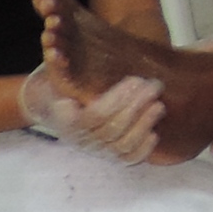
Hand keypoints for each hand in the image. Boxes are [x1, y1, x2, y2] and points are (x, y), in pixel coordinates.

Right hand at [18, 59, 162, 162]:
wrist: (53, 104)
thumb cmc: (62, 84)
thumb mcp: (56, 73)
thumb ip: (60, 65)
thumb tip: (57, 52)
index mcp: (64, 119)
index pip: (93, 115)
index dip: (117, 99)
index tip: (135, 80)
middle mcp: (79, 139)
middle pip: (112, 129)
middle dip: (136, 106)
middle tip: (154, 85)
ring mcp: (94, 150)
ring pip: (121, 145)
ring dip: (143, 125)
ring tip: (159, 105)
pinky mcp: (109, 157)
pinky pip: (127, 160)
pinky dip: (142, 150)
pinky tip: (155, 133)